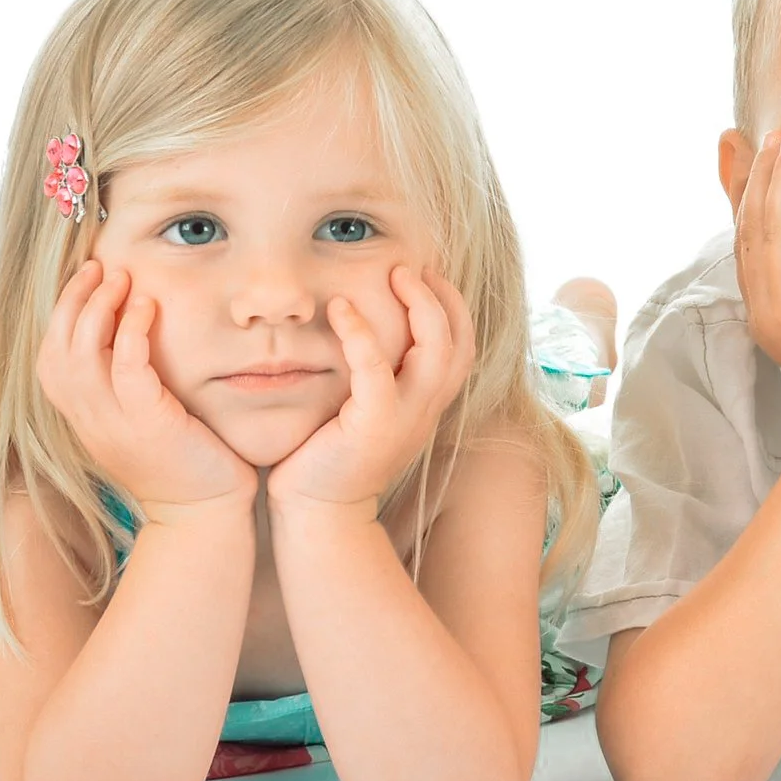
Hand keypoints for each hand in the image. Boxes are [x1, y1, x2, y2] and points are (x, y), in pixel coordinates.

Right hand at [36, 260, 255, 525]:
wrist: (204, 516)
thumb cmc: (184, 465)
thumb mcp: (141, 423)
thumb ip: (126, 388)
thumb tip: (129, 339)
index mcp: (83, 420)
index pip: (49, 360)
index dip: (61, 315)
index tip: (84, 281)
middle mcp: (88, 421)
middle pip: (56, 350)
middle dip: (73, 301)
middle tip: (98, 267)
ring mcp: (113, 425)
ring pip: (82, 356)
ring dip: (98, 308)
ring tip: (120, 277)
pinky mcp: (147, 425)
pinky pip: (127, 370)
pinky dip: (131, 333)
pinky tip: (146, 308)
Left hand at [265, 266, 474, 516]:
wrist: (319, 513)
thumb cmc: (330, 458)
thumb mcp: (367, 412)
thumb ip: (379, 378)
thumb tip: (365, 331)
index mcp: (428, 405)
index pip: (462, 347)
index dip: (452, 306)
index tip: (425, 275)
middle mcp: (426, 410)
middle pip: (459, 342)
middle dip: (441, 296)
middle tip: (409, 267)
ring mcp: (406, 418)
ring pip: (436, 349)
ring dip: (419, 304)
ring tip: (394, 275)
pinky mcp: (373, 426)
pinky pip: (376, 369)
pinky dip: (360, 334)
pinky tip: (339, 308)